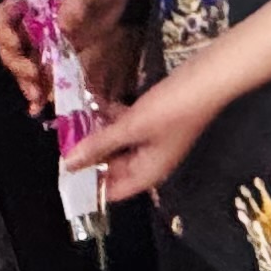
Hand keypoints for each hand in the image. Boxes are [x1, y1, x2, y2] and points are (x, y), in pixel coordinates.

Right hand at [0, 0, 140, 114]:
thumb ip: (76, 2)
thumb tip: (62, 24)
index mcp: (28, 2)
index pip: (2, 18)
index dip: (4, 34)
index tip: (18, 45)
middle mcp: (29, 23)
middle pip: (10, 48)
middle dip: (18, 66)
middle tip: (34, 79)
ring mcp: (42, 41)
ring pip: (23, 66)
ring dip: (26, 83)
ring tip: (37, 99)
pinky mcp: (57, 55)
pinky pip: (42, 75)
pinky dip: (39, 91)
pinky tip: (39, 108)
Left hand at [66, 69, 223, 204]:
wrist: (207, 78)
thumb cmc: (171, 108)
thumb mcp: (131, 126)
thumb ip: (99, 145)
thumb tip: (68, 165)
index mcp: (148, 173)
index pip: (114, 192)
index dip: (91, 187)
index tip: (65, 176)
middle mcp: (150, 161)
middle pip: (115, 169)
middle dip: (91, 158)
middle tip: (63, 144)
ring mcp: (154, 140)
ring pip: (120, 146)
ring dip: (100, 136)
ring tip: (75, 124)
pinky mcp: (155, 120)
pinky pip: (128, 127)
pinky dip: (114, 120)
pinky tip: (97, 105)